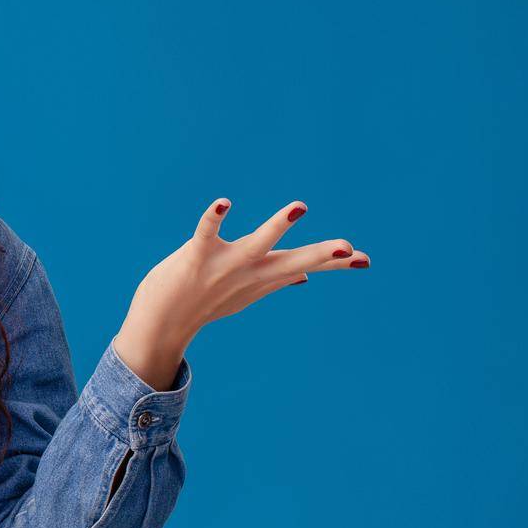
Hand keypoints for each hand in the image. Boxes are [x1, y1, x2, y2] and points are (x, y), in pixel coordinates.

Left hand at [113, 198, 368, 388]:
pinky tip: (222, 203)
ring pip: (255, 244)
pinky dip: (213, 219)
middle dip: (319, 255)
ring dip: (276, 226)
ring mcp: (223, 266)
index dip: (334, 264)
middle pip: (290, 261)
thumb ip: (276, 280)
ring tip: (299, 207)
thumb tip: (304, 276)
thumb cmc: (206, 303)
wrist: (162, 324)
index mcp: (262, 277)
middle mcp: (248, 273)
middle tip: (349, 247)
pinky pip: (206, 234)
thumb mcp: (247, 292)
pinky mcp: (196, 258)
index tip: (366, 260)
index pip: (304, 266)